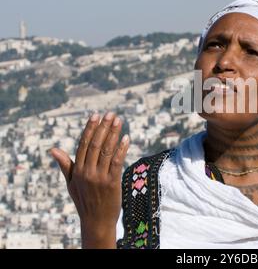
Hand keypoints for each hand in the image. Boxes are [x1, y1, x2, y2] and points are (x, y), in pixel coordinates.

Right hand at [50, 112, 129, 247]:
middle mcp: (87, 172)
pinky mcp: (111, 183)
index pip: (83, 144)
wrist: (96, 221)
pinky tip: (126, 138)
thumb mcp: (71, 183)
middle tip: (111, 114)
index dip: (90, 129)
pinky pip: (117, 162)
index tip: (96, 115)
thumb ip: (65, 165)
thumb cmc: (84, 200)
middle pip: (96, 144)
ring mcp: (99, 177)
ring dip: (113, 134)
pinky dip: (121, 149)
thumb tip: (52, 149)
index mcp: (77, 170)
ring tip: (119, 121)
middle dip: (103, 127)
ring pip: (107, 150)